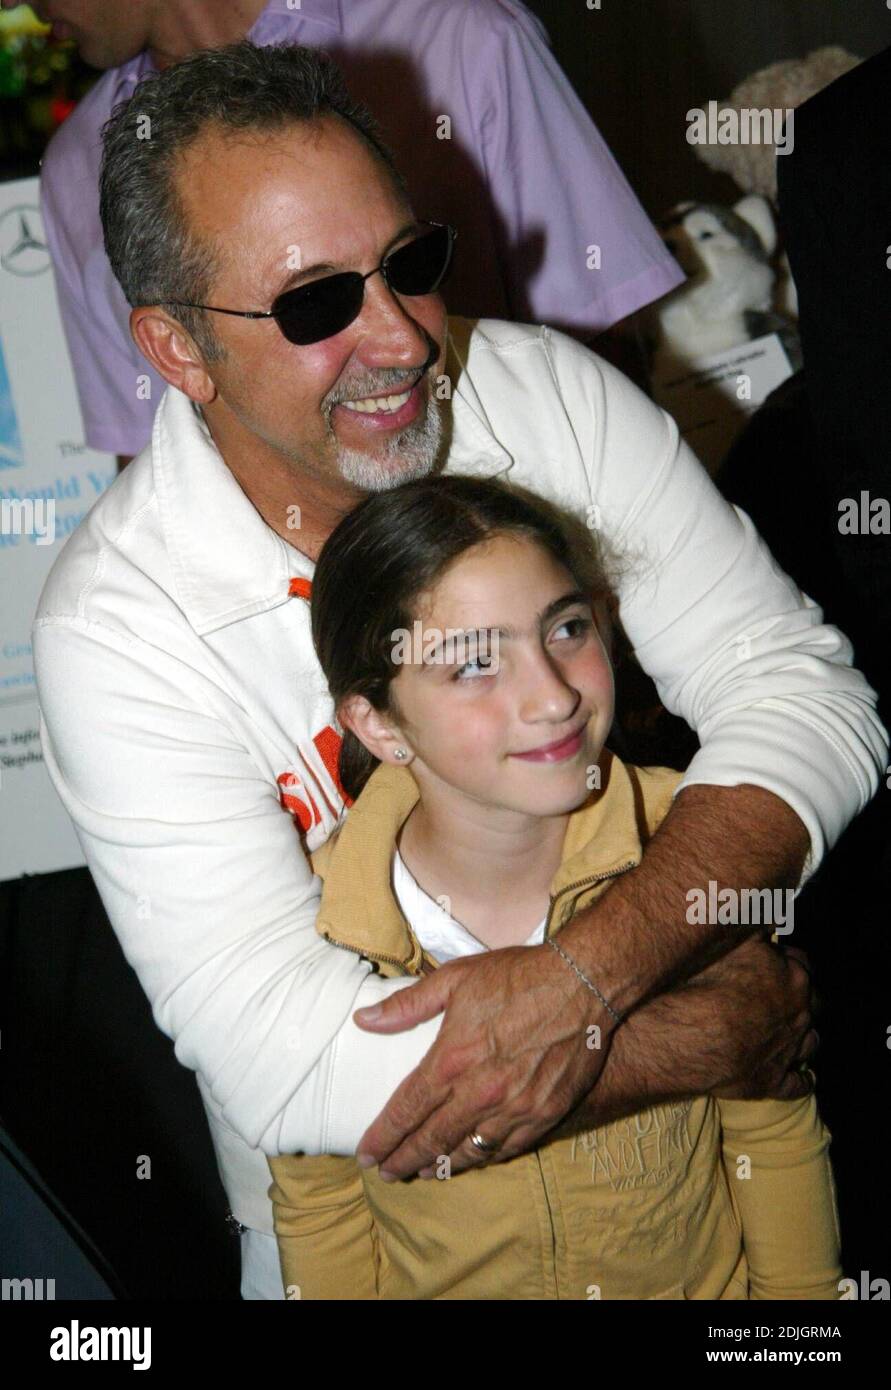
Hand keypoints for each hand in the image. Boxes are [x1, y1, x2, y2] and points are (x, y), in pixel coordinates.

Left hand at [352, 942, 617, 1180]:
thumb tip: (364, 1020)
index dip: (383, 1136)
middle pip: (431, 1140)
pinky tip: (471, 1158)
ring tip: (422, 1171)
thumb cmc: (517, 977)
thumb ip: (407, 1005)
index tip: (367, 1153)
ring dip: (441, 1165)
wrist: (582, 984)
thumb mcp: (455, 979)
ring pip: (468, 1151)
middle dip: (403, 1160)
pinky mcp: (544, 1115)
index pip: (406, 1110)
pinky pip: (507, 1149)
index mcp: (452, 1060)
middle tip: (386, 1172)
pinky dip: (484, 1158)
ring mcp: (514, 1109)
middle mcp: (480, 1093)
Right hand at [708, 940, 818, 1099]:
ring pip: (810, 1041)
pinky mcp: (775, 1081)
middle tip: (780, 994)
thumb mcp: (731, 940)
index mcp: (793, 976)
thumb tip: (763, 914)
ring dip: (802, 1035)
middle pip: (813, 1001)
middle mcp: (799, 1013)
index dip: (787, 959)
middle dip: (800, 997)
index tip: (773, 958)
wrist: (696, 1035)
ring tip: (789, 1032)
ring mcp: (789, 1049)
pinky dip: (802, 1079)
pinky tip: (802, 1076)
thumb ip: (752, 927)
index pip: (802, 962)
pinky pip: (799, 1083)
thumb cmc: (709, 982)